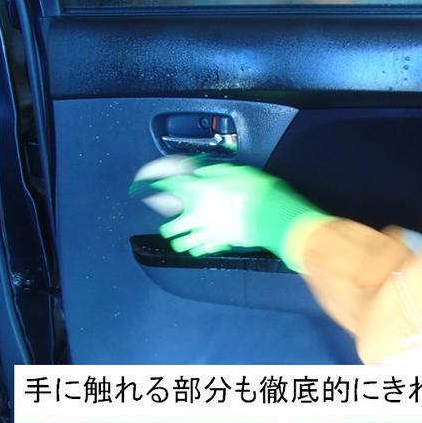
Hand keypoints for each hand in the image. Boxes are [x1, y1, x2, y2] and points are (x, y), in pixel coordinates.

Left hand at [149, 163, 330, 268]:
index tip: (148, 186)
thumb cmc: (256, 190)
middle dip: (168, 227)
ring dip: (182, 241)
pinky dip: (199, 249)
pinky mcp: (220, 244)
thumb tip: (201, 173)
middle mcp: (197, 214)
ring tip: (184, 239)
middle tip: (171, 225)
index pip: (169, 187)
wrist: (272, 213)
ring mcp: (207, 232)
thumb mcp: (235, 171)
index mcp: (199, 192)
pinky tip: (201, 246)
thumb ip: (213, 173)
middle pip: (169, 228)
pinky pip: (202, 251)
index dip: (156, 185)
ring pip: (182, 244)